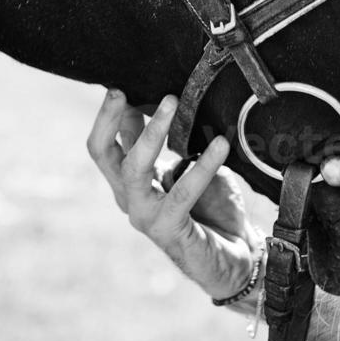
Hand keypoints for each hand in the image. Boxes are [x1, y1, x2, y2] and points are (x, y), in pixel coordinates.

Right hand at [88, 91, 259, 299]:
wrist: (236, 256)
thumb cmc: (212, 207)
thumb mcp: (185, 165)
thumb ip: (168, 142)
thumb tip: (157, 101)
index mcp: (130, 181)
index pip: (105, 144)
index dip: (107, 114)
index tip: (120, 84)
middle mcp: (130, 198)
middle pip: (103, 154)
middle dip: (110, 118)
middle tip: (124, 90)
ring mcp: (146, 216)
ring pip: (135, 168)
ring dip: (152, 132)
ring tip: (172, 102)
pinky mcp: (170, 231)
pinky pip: (182, 193)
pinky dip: (202, 165)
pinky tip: (221, 145)